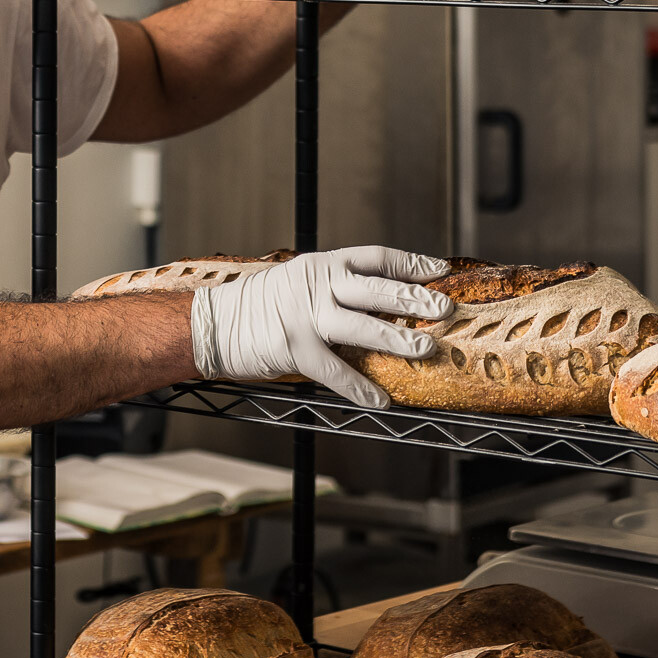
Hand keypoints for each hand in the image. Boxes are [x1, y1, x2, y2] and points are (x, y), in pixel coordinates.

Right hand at [189, 246, 453, 407]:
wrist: (213, 323)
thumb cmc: (258, 306)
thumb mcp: (297, 281)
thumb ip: (332, 289)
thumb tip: (377, 302)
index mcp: (321, 264)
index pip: (375, 258)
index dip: (409, 263)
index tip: (438, 270)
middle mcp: (317, 285)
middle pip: (376, 290)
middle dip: (414, 299)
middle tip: (444, 309)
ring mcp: (306, 316)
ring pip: (362, 327)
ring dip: (397, 340)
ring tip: (425, 349)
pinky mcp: (294, 347)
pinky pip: (335, 370)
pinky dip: (359, 387)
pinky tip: (380, 399)